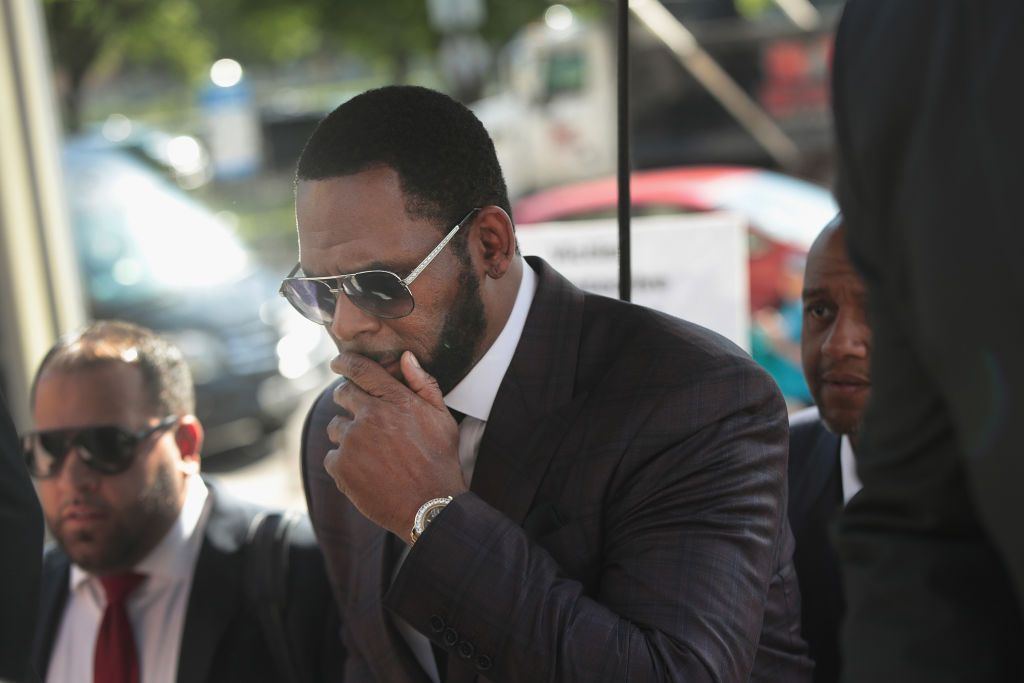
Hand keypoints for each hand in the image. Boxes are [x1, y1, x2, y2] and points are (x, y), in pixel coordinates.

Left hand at [324, 350, 467, 540]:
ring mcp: (353, 440)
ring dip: (348, 436)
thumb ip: (423, 384)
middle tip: (363, 417)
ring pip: (336, 427)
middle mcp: (371, 415)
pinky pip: (332, 456)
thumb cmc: (440, 460)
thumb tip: (406, 357)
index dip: (345, 362)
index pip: (362, 370)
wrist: (430, 505)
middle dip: (348, 400)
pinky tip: (366, 473)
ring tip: (371, 454)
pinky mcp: (341, 466)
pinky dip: (344, 464)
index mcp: (396, 400)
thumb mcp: (442, 418)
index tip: (338, 363)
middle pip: (342, 394)